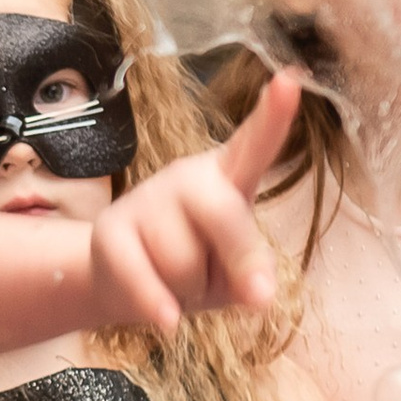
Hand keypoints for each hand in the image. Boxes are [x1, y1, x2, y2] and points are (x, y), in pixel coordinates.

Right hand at [89, 67, 300, 330]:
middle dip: (238, 259)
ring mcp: (147, 200)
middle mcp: (188, 178)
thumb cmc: (195, 270)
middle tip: (255, 298)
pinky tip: (166, 321)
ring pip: (183, 260)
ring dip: (191, 291)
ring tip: (181, 285)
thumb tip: (255, 296)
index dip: (272, 116)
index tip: (289, 79)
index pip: (254, 145)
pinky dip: (157, 305)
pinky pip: (141, 276)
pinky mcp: (111, 229)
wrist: (126, 286)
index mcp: (229, 177)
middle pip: (221, 213)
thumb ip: (252, 274)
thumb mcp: (235, 274)